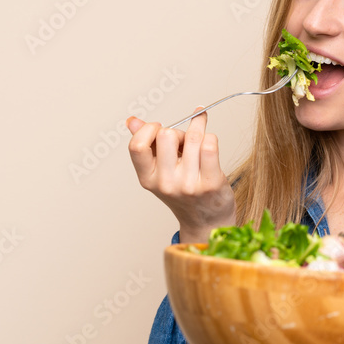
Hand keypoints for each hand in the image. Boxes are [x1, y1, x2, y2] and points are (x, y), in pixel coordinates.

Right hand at [126, 110, 235, 243]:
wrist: (207, 221)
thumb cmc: (184, 193)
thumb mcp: (159, 172)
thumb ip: (146, 145)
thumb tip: (132, 121)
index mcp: (147, 179)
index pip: (137, 145)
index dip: (148, 129)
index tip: (158, 128)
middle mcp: (166, 183)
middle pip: (166, 135)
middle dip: (177, 131)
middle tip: (183, 140)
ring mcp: (189, 184)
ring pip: (193, 137)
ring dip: (197, 130)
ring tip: (200, 137)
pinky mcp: (211, 182)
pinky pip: (210, 145)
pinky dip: (211, 137)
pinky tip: (209, 141)